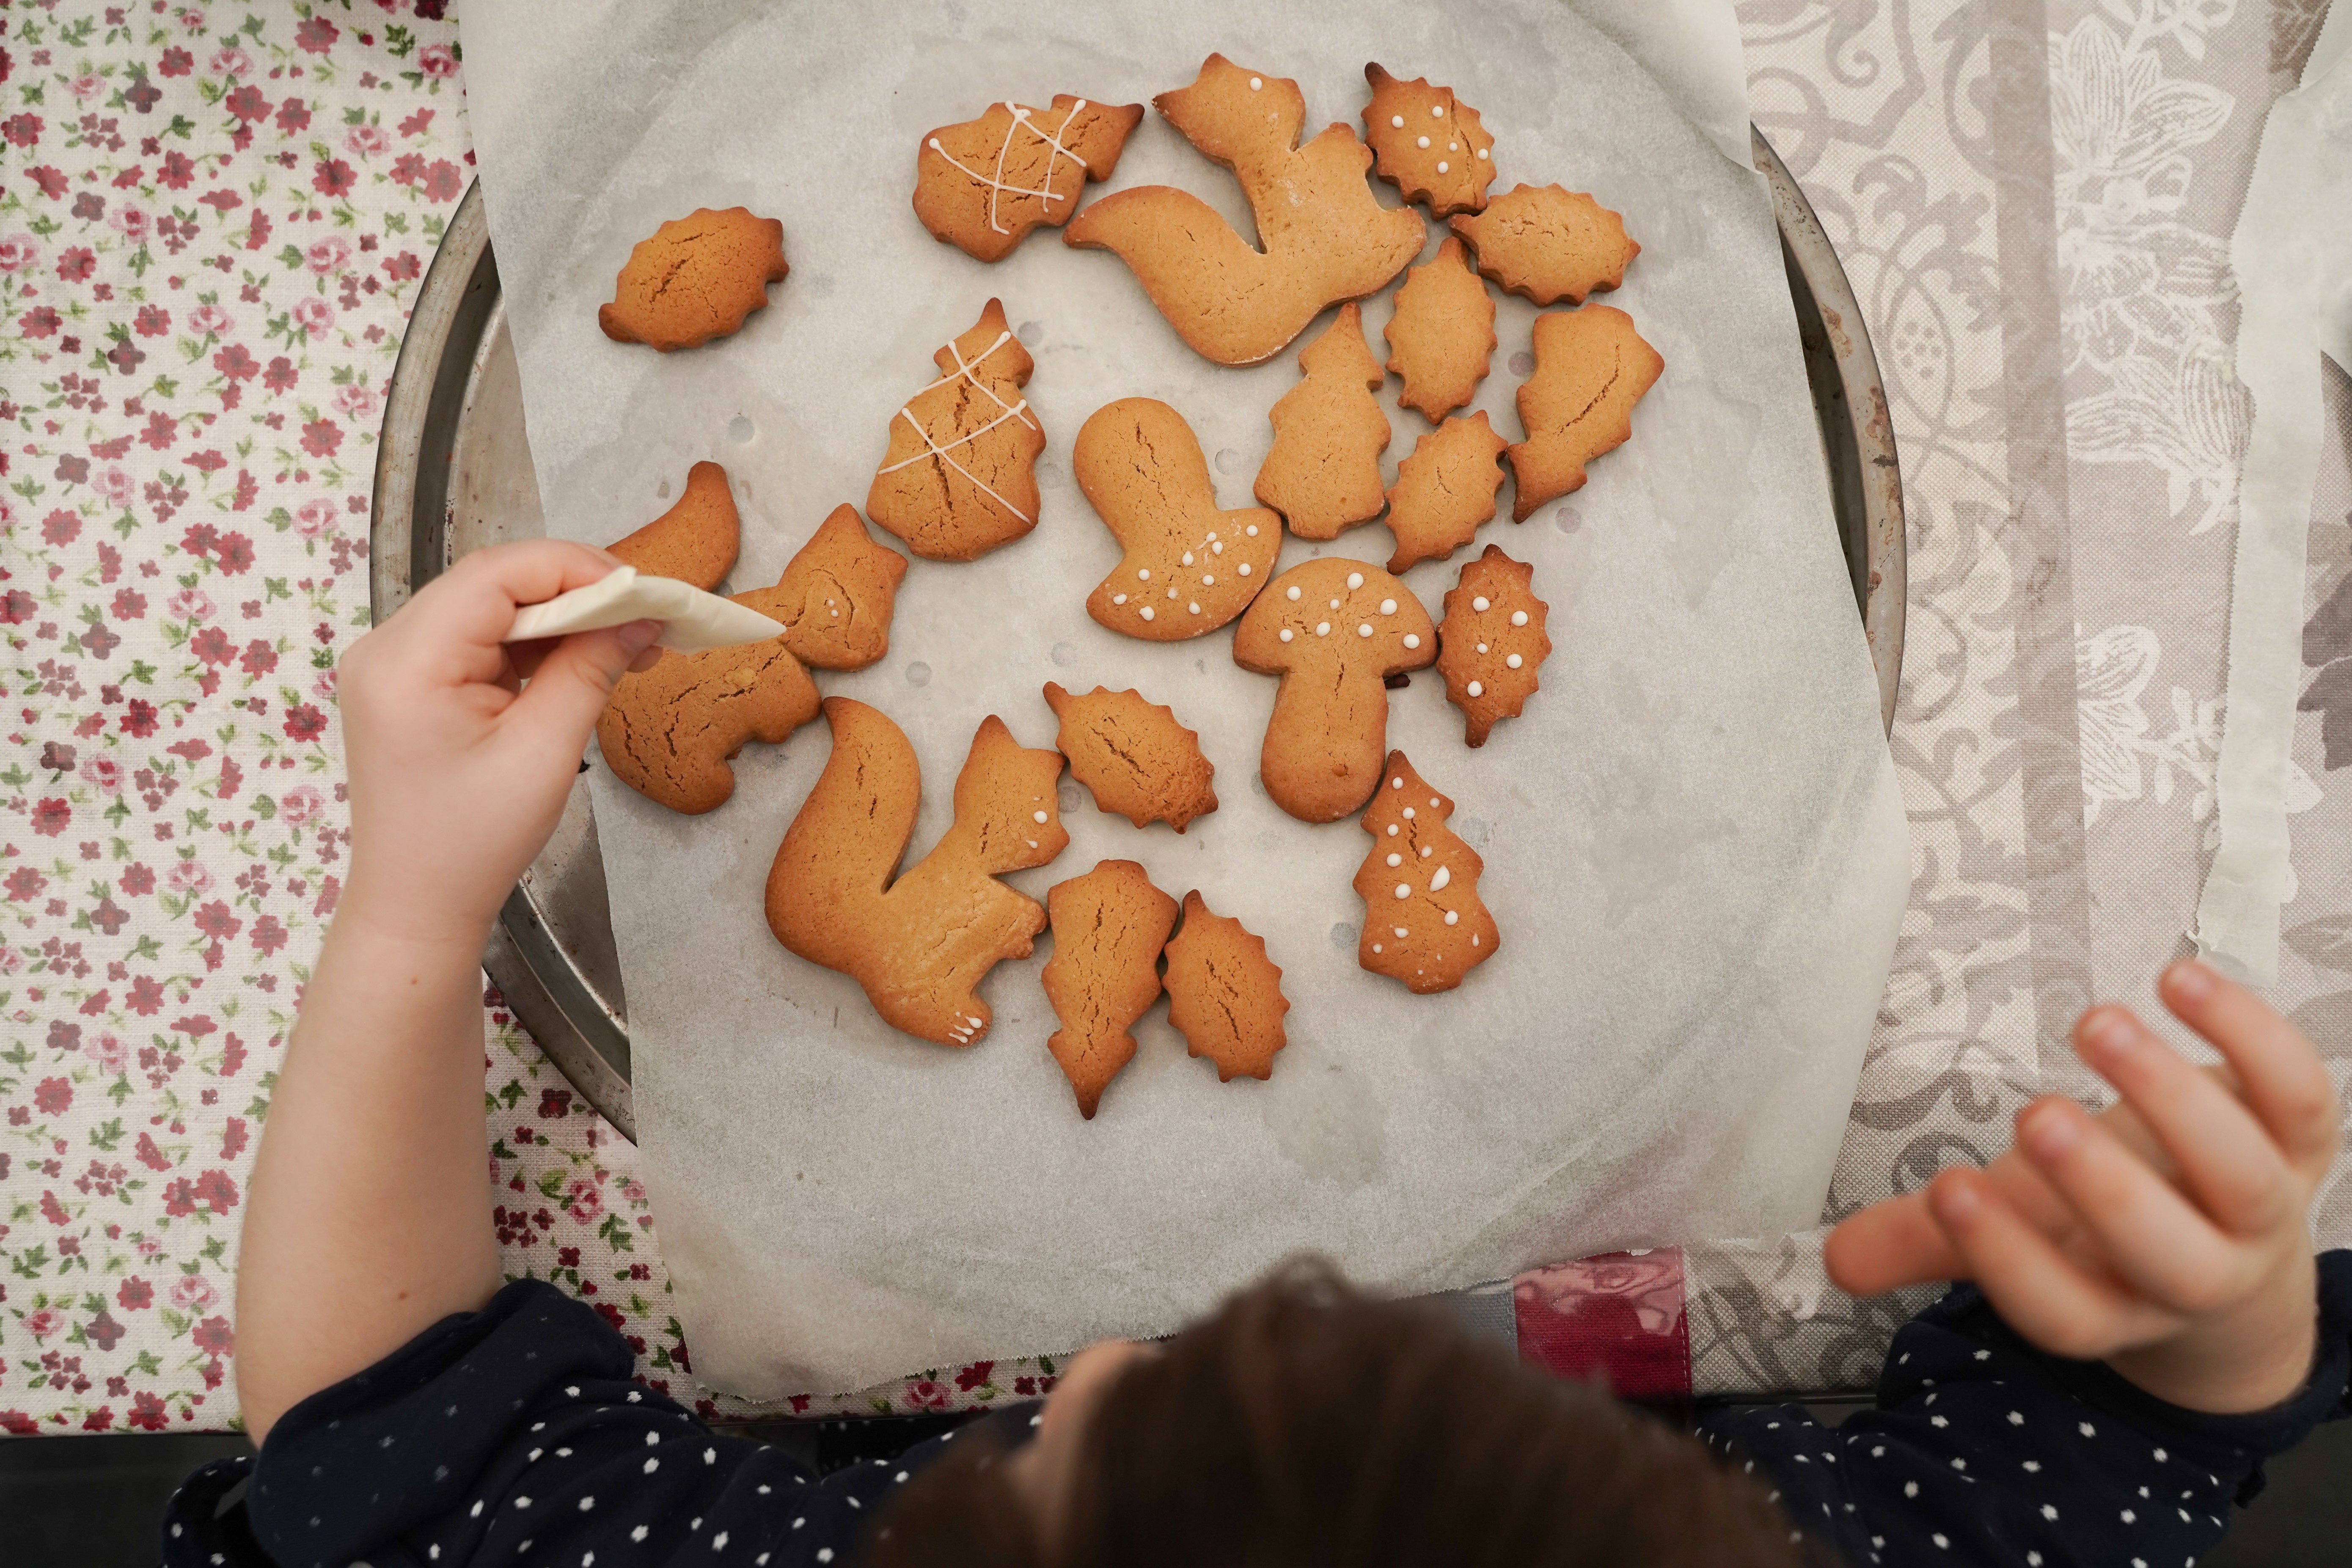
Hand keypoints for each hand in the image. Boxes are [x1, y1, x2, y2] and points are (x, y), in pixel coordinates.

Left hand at [336, 540, 659, 943]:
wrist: (417, 904)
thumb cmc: (471, 844)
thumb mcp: (543, 754)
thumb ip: (589, 672)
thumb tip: (641, 616)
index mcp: (406, 663)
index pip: (496, 575)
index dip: (576, 569)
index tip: (644, 590)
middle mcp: (387, 648)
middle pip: (492, 583)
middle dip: (576, 590)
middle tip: (646, 616)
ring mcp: (394, 663)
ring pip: (490, 606)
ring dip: (561, 617)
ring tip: (626, 642)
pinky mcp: (410, 681)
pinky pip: (479, 637)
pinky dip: (535, 642)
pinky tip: (582, 659)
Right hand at [1826, 960, 2340, 1412]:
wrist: (2240, 1257)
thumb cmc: (2101, 1231)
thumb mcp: (2017, 1233)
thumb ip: (1928, 1240)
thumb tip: (1835, 1258)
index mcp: (2116, 1308)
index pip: (2066, 1312)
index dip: (2008, 1257)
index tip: (1946, 1186)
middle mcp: (2200, 1278)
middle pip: (2171, 1256)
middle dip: (2105, 1188)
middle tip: (2036, 1117)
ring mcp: (2263, 1211)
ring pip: (2245, 1175)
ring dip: (2174, 1097)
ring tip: (2097, 1023)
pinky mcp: (2303, 1142)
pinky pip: (2298, 1095)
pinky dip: (2250, 1034)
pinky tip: (2178, 978)